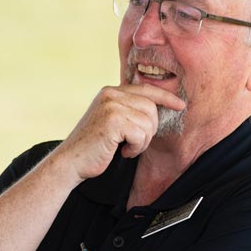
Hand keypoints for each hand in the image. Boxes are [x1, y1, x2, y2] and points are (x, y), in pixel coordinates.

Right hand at [54, 84, 187, 178]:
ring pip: (148, 122)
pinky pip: (141, 134)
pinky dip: (136, 147)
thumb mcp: (110, 120)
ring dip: (142, 141)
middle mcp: (110, 94)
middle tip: (134, 143)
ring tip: (126, 147)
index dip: (166, 97)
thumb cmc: (92, 146)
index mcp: (110, 91)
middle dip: (149, 129)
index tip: (180, 105)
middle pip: (151, 107)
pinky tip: (122, 151)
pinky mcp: (113, 121)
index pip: (146, 89)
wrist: (70, 161)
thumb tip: (157, 107)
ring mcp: (110, 106)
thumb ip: (127, 109)